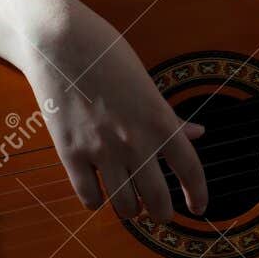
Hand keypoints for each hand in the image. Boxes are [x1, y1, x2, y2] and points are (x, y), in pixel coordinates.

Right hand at [16, 0, 209, 221]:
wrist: (59, 42)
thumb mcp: (147, 84)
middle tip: (162, 215)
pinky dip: (97, 201)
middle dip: (163, 214)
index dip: (198, 193)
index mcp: (160, 121)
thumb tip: (197, 134)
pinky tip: (100, 193)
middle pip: (157, 198)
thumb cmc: (107, 56)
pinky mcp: (70, 154)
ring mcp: (101, 150)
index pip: (190, 169)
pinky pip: (89, 196)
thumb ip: (170, 117)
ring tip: (132, 207)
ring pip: (124, 205)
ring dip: (131, 210)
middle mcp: (135, 141)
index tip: (199, 207)